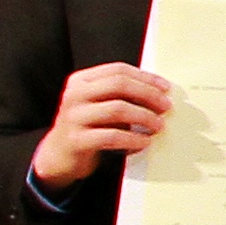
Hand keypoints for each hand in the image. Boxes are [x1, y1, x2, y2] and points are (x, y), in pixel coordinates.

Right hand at [33, 60, 173, 189]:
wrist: (59, 155)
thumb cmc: (88, 127)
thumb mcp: (100, 105)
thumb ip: (122, 95)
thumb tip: (160, 93)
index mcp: (81, 81)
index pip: (118, 70)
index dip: (145, 77)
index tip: (166, 87)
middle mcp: (75, 95)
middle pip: (119, 85)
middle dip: (148, 94)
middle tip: (166, 106)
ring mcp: (74, 117)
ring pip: (117, 109)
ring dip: (145, 117)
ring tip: (159, 125)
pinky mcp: (76, 140)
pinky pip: (112, 136)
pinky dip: (133, 138)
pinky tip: (145, 142)